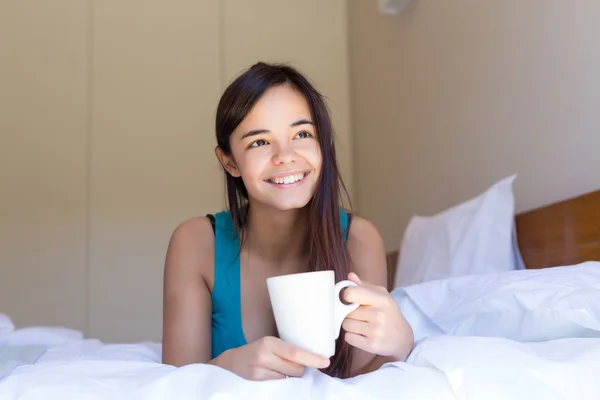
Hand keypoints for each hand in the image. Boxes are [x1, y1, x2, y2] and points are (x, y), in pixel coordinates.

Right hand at [214, 336, 329, 380]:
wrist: (230, 363)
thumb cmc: (255, 352)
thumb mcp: (269, 344)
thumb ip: (286, 350)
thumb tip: (311, 359)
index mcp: (269, 343)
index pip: (295, 352)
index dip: (312, 358)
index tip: (326, 361)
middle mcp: (264, 356)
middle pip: (295, 369)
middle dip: (300, 370)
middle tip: (293, 365)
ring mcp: (260, 373)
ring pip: (289, 379)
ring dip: (290, 377)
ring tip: (279, 371)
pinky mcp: (258, 384)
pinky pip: (280, 386)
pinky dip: (282, 383)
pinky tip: (274, 378)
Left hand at [341, 272, 413, 360]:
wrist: (402, 338)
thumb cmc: (388, 313)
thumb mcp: (380, 296)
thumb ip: (363, 286)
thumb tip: (350, 276)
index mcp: (381, 299)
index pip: (351, 294)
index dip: (345, 296)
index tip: (347, 299)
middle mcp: (379, 315)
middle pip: (346, 311)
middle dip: (348, 313)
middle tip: (360, 314)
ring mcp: (376, 332)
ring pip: (346, 325)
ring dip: (350, 325)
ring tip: (362, 324)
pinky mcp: (372, 345)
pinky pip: (348, 337)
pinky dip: (352, 336)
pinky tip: (363, 334)